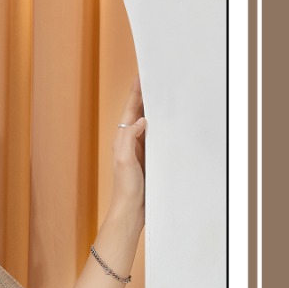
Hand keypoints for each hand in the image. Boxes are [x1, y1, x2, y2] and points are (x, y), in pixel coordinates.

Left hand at [111, 74, 146, 222]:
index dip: (135, 93)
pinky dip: (159, 125)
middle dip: (144, 96)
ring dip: (152, 109)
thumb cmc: (126, 189)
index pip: (129, 110)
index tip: (141, 76)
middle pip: (137, 113)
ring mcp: (138, 150)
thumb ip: (130, 138)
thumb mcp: (125, 161)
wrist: (131, 211)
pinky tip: (166, 121)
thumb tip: (140, 120)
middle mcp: (129, 142)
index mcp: (122, 140)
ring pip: (146, 123)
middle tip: (153, 78)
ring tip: (160, 93)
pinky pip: (154, 136)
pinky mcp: (147, 158)